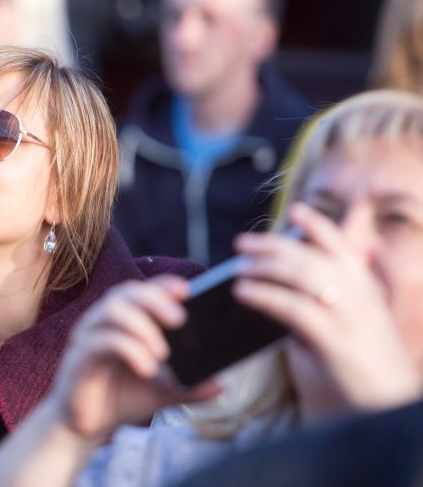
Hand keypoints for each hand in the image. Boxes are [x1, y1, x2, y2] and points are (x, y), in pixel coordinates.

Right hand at [45, 276, 221, 442]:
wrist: (86, 426)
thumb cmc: (121, 398)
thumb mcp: (162, 392)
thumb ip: (189, 387)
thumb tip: (222, 385)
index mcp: (122, 321)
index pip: (140, 291)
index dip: (161, 285)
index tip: (187, 290)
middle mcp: (101, 322)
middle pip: (125, 293)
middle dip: (154, 300)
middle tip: (179, 319)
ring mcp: (87, 337)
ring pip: (111, 311)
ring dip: (141, 326)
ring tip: (162, 352)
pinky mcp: (78, 357)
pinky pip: (101, 342)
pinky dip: (128, 349)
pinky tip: (147, 368)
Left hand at [234, 202, 421, 410]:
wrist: (386, 414)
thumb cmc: (357, 371)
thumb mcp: (341, 329)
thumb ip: (317, 305)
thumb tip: (275, 285)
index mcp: (366, 291)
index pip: (342, 248)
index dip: (319, 226)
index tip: (295, 209)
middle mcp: (362, 299)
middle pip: (313, 258)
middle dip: (274, 246)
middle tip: (242, 243)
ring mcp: (352, 320)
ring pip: (305, 277)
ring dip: (266, 268)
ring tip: (237, 269)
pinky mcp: (337, 344)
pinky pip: (295, 310)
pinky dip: (265, 295)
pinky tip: (243, 292)